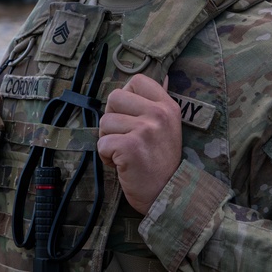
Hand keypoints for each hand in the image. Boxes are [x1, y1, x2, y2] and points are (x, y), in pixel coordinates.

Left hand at [97, 74, 181, 213]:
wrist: (168, 195)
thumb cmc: (162, 161)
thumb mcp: (169, 126)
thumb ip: (159, 102)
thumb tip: (163, 75)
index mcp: (167, 105)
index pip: (137, 80)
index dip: (126, 97)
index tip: (130, 116)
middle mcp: (158, 114)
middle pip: (114, 97)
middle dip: (112, 118)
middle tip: (124, 136)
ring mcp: (145, 129)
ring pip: (105, 121)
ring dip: (108, 140)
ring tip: (124, 152)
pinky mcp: (130, 147)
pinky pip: (102, 142)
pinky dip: (106, 156)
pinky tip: (121, 163)